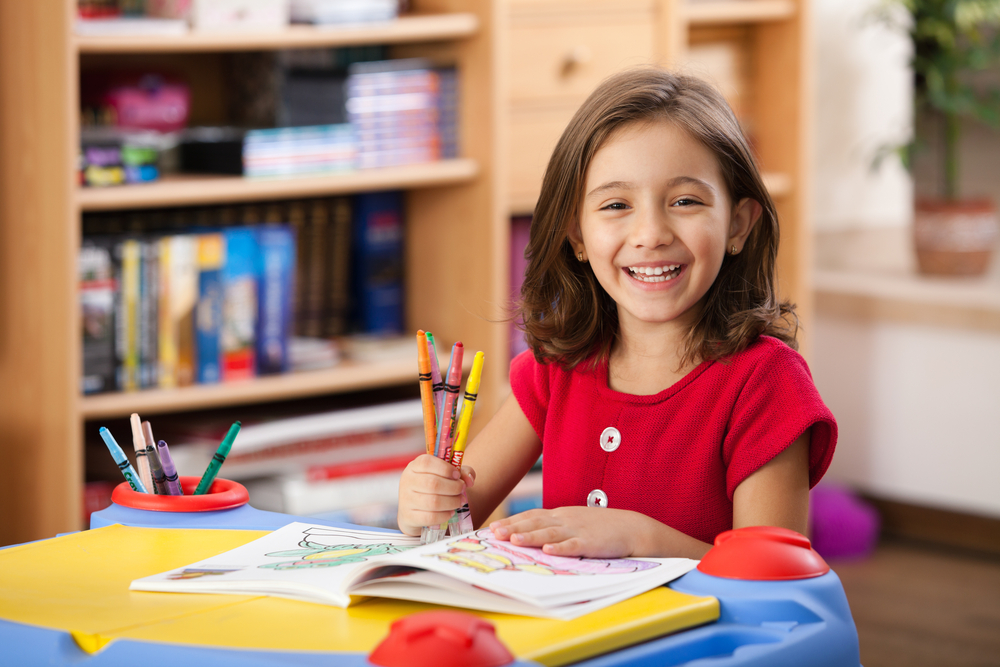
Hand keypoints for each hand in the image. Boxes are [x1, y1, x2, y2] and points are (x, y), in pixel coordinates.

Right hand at [397, 454, 474, 535]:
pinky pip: (430, 517)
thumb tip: (469, 480)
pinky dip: (445, 515)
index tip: (457, 475)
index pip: (427, 463)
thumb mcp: (446, 475)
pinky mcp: (409, 517)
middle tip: (462, 490)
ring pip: (433, 502)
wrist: (414, 510)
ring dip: (452, 502)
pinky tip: (451, 513)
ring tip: (460, 502)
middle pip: (433, 483)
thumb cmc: (432, 488)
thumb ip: (462, 472)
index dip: (445, 469)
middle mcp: (407, 481)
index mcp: (414, 466)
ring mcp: (406, 500)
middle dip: (453, 487)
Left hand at [489, 507, 644, 557]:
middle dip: (513, 528)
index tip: (494, 528)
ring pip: (550, 533)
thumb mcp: (575, 521)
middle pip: (535, 522)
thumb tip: (532, 535)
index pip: (532, 516)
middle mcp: (566, 519)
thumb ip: (556, 526)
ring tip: (514, 540)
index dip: (512, 521)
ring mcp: (578, 530)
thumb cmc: (602, 527)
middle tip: (495, 533)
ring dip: (531, 536)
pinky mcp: (591, 543)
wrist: (632, 528)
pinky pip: (573, 545)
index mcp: (561, 514)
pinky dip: (560, 548)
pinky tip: (548, 551)